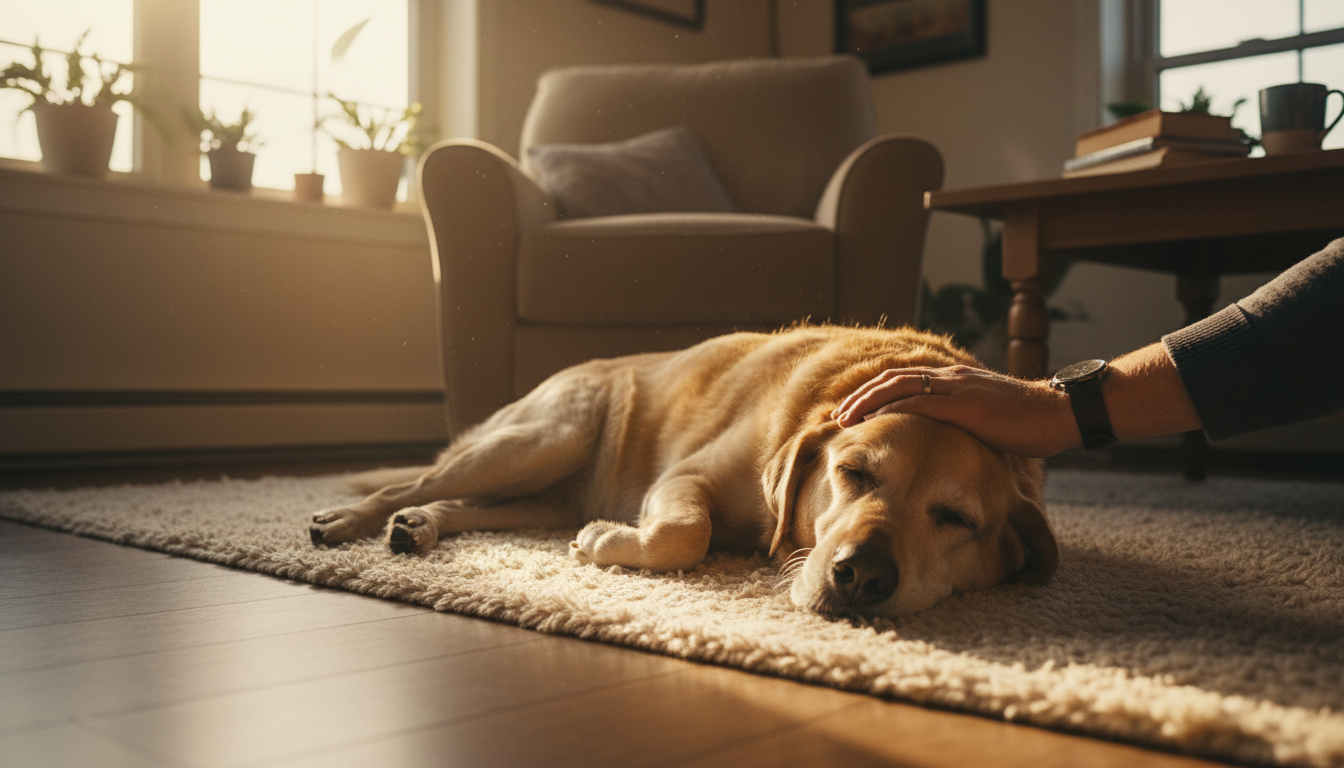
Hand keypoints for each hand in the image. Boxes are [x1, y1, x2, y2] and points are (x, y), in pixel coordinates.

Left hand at [830, 365, 1081, 457]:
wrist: (1057, 413)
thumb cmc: (1027, 422)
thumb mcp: (987, 418)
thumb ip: (963, 421)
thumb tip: (948, 441)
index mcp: (954, 380)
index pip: (903, 379)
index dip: (874, 393)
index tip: (853, 411)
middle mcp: (950, 377)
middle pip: (891, 379)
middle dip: (860, 397)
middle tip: (837, 416)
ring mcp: (956, 388)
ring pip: (897, 386)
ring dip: (866, 402)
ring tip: (844, 419)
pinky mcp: (963, 404)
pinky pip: (918, 402)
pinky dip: (890, 409)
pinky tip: (872, 420)